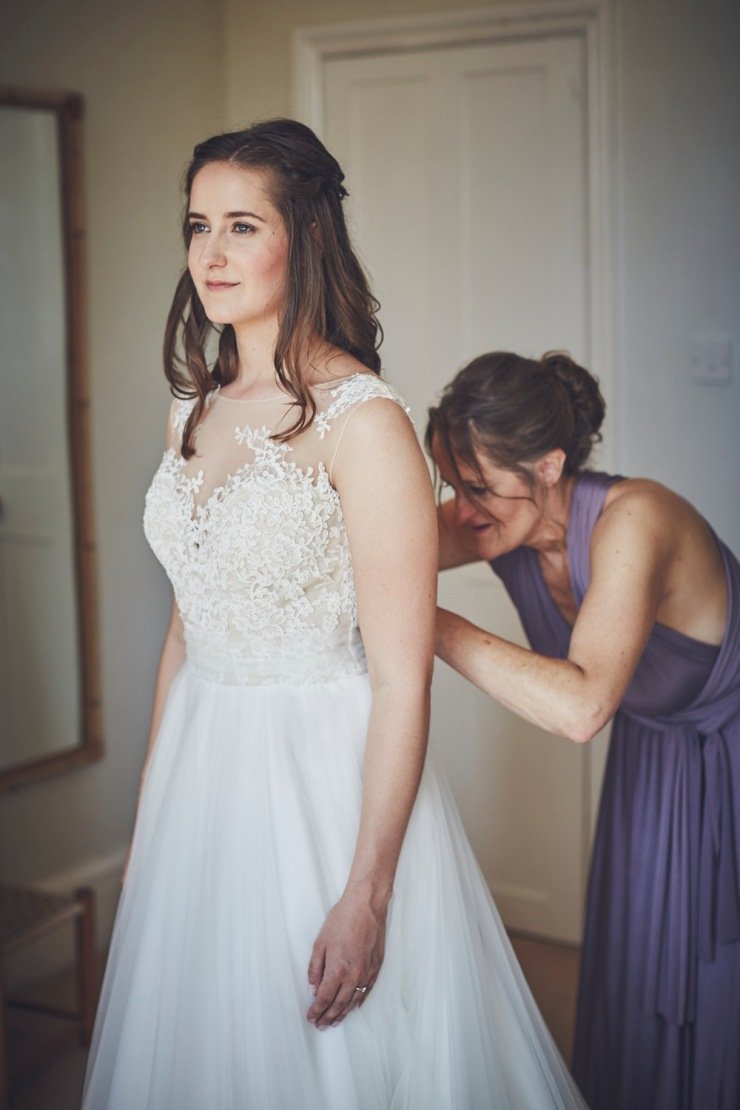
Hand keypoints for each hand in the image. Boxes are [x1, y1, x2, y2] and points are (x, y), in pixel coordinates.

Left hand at [307, 888, 386, 1028]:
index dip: (316, 1010)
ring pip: (353, 1001)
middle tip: (320, 1025)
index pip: (324, 998)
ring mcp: (366, 973)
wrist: (366, 906)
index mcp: (337, 970)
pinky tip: (353, 1007)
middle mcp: (353, 976)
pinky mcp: (376, 968)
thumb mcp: (320, 942)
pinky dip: (358, 1002)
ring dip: (342, 1014)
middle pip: (339, 1004)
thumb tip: (313, 987)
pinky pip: (366, 992)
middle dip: (328, 1017)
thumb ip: (315, 968)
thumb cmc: (342, 920)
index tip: (311, 1017)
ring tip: (334, 1022)